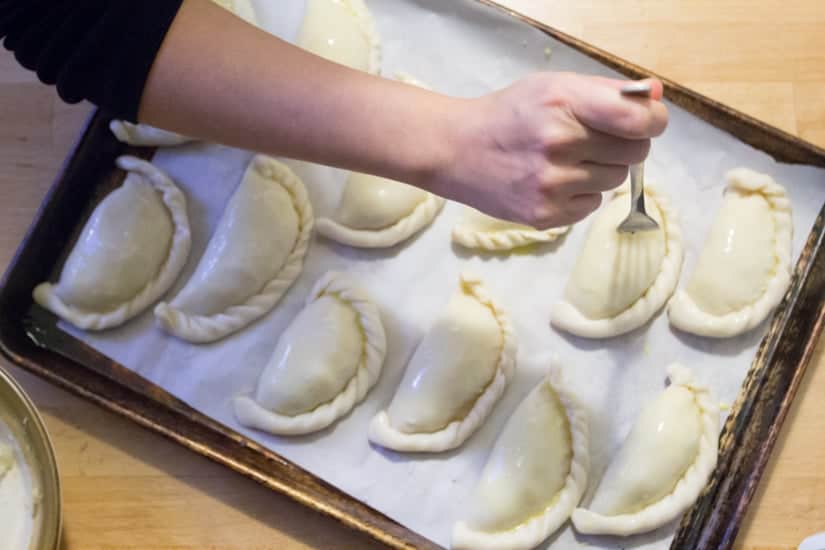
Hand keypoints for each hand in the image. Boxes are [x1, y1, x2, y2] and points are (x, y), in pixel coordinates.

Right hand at [429, 72, 667, 227]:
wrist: (457, 151)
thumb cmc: (510, 114)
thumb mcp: (553, 87)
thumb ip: (607, 92)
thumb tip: (656, 98)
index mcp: (563, 104)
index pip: (639, 120)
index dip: (651, 121)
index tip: (644, 122)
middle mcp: (558, 145)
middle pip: (634, 152)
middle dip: (624, 144)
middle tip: (593, 139)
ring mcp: (551, 185)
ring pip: (616, 180)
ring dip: (601, 170)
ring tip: (567, 161)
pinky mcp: (545, 216)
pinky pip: (592, 205)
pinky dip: (581, 194)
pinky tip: (554, 181)